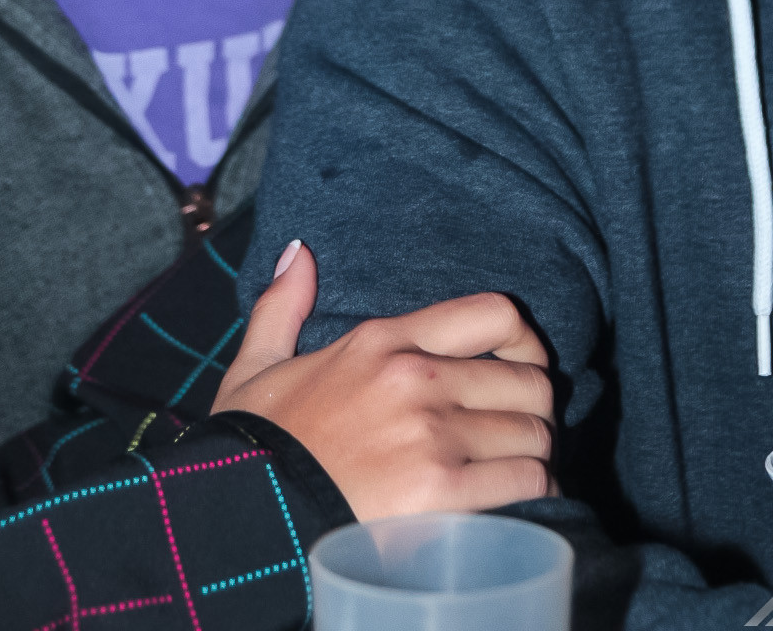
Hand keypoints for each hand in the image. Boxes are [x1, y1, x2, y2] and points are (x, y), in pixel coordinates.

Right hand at [212, 240, 557, 519]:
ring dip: (533, 456)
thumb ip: (282, 306)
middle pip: (528, 379)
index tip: (522, 366)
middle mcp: (416, 377)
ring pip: (533, 433)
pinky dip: (533, 495)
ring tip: (517, 472)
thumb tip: (300, 251)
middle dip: (532, 409)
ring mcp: (431, 434)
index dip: (525, 341)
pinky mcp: (441, 493)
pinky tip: (516, 505)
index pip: (494, 314)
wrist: (238, 520)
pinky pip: (525, 483)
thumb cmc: (251, 449)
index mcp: (383, 340)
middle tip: (520, 434)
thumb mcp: (256, 368)